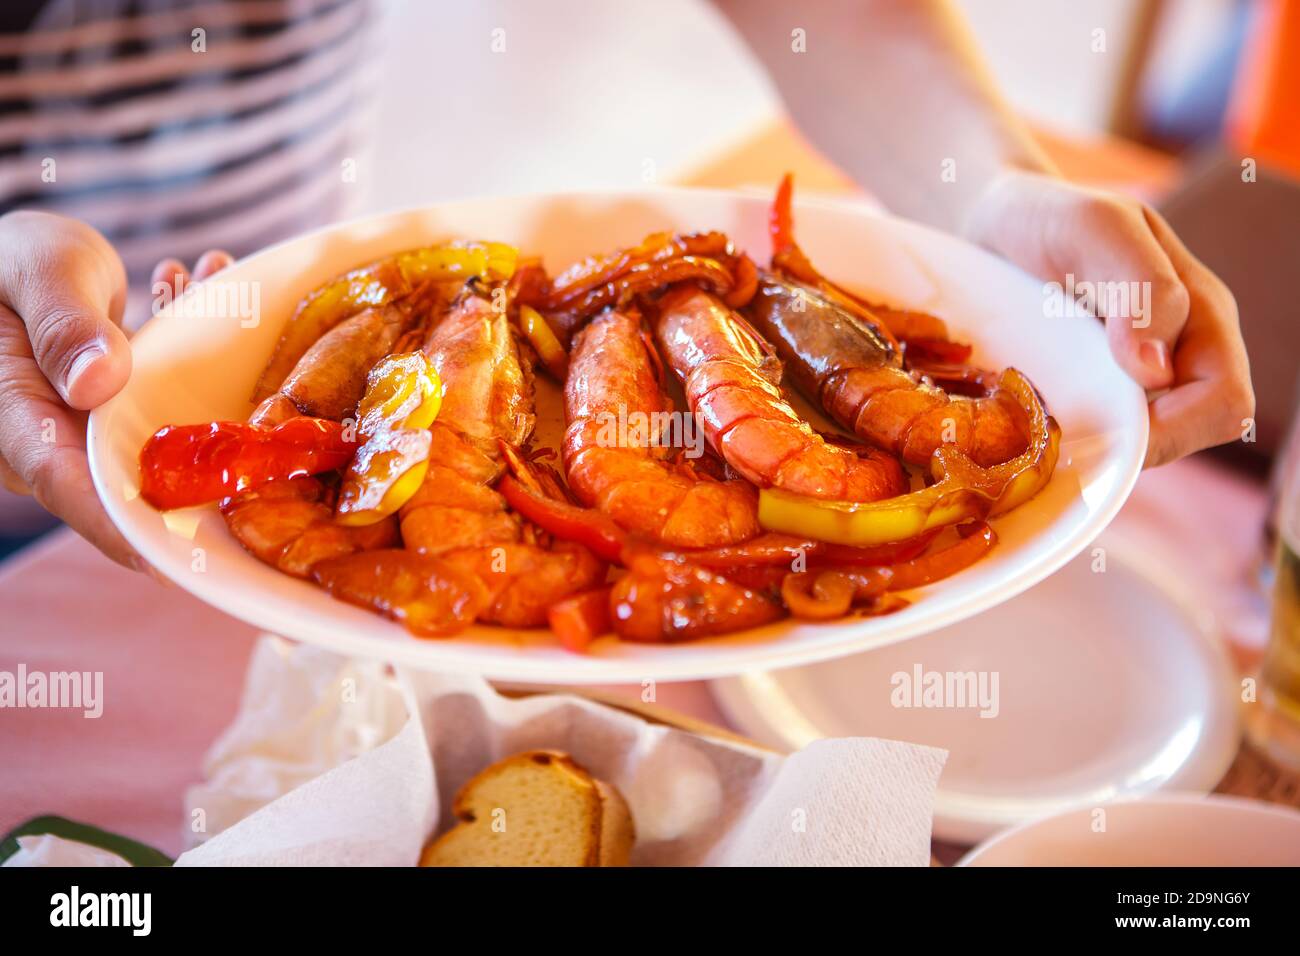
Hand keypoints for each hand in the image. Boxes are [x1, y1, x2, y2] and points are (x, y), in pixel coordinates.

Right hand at [0, 209, 229, 567]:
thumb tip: (97, 386)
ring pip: (163, 437)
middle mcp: (51, 436)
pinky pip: (166, 404)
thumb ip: (65, 325)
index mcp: (14, 417)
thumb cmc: (4, 255)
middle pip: (131, 479)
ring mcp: (86, 428)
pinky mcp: (114, 410)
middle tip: (279, 456)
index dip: (129, 526)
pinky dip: (197, 361)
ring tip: (242, 326)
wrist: (4, 247)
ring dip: (211, 388)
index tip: (185, 558)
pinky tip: (213, 291)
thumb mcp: (37, 269)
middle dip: (207, 466)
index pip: (72, 487)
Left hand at [965, 169, 1254, 467]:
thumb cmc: (1049, 216)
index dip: (1174, 427)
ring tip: (1045, 411)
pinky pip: (1103, 435)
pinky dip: (1074, 435)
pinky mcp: (1096, 390)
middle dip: (1133, 442)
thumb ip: (1141, 288)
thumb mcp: (1096, 229)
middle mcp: (1180, 352)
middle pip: (1189, 435)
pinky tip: (1036, 415)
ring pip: (1142, 443)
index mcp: (1202, 315)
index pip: (1222, 403)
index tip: (1105, 413)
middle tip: (1064, 420)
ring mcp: (1137, 376)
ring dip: (1098, 440)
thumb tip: (1156, 372)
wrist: (996, 223)